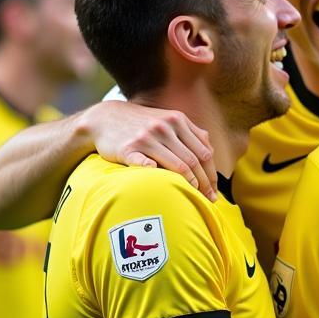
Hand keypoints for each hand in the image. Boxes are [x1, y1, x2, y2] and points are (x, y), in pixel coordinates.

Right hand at [84, 101, 217, 200]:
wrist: (104, 118)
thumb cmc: (142, 125)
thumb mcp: (167, 120)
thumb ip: (190, 133)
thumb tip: (211, 153)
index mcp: (178, 120)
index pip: (204, 152)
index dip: (212, 173)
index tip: (214, 190)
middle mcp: (165, 127)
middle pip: (194, 161)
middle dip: (205, 183)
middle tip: (209, 199)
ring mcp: (146, 137)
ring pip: (178, 165)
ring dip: (190, 184)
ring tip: (195, 197)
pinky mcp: (128, 148)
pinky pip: (145, 164)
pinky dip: (157, 174)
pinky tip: (166, 184)